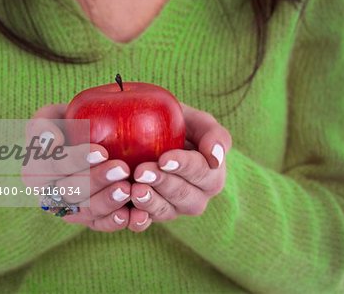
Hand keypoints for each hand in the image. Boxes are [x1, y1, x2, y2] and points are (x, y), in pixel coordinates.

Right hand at [22, 104, 149, 231]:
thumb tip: (49, 142)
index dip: (74, 162)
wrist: (94, 138)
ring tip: (128, 189)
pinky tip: (132, 214)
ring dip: (107, 202)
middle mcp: (51, 196)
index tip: (100, 151)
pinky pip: (102, 225)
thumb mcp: (51, 116)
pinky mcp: (93, 220)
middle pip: (70, 194)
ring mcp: (72, 211)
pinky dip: (117, 222)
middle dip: (95, 182)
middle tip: (121, 169)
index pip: (50, 169)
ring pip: (87, 212)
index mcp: (34, 172)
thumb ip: (42, 126)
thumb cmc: (70, 123)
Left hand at [130, 103, 231, 221]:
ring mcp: (174, 209)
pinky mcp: (151, 215)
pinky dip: (137, 220)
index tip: (164, 159)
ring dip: (149, 201)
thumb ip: (214, 134)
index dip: (184, 167)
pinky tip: (127, 212)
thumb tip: (216, 158)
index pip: (203, 173)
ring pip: (166, 211)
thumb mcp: (195, 121)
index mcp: (211, 174)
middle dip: (163, 183)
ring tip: (134, 189)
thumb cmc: (175, 124)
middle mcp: (196, 197)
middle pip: (184, 196)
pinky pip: (146, 223)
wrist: (144, 131)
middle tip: (141, 172)